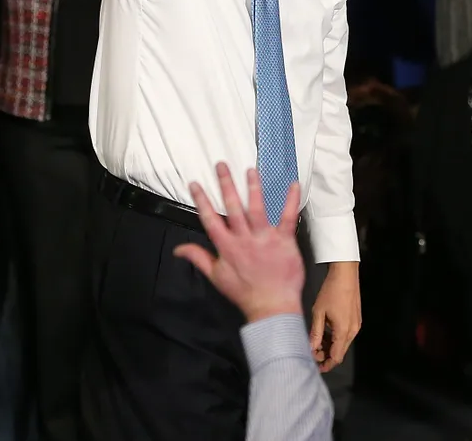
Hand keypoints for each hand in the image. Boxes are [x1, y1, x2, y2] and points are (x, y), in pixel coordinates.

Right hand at [173, 163, 305, 323]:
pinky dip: (291, 201)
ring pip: (256, 208)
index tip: (196, 184)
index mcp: (226, 247)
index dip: (202, 201)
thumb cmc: (245, 293)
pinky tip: (293, 185)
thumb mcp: (216, 277)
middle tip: (221, 165)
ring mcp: (264, 238)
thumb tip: (178, 250)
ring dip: (253, 187)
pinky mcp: (283, 240)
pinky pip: (287, 217)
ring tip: (249, 170)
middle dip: (226, 184)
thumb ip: (198, 258)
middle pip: (232, 207)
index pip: (210, 219)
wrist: (272, 306)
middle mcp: (244, 239)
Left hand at [311, 261, 360, 371]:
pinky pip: (346, 335)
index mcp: (343, 331)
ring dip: (331, 346)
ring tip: (317, 342)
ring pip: (343, 344)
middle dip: (327, 355)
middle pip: (340, 352)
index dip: (326, 364)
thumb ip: (316, 333)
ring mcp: (356, 325)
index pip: (336, 357)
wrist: (345, 275)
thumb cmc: (330, 291)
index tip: (316, 367)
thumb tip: (311, 348)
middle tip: (312, 352)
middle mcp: (352, 331)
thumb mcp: (318, 312)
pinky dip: (336, 338)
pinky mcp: (356, 320)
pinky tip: (326, 332)